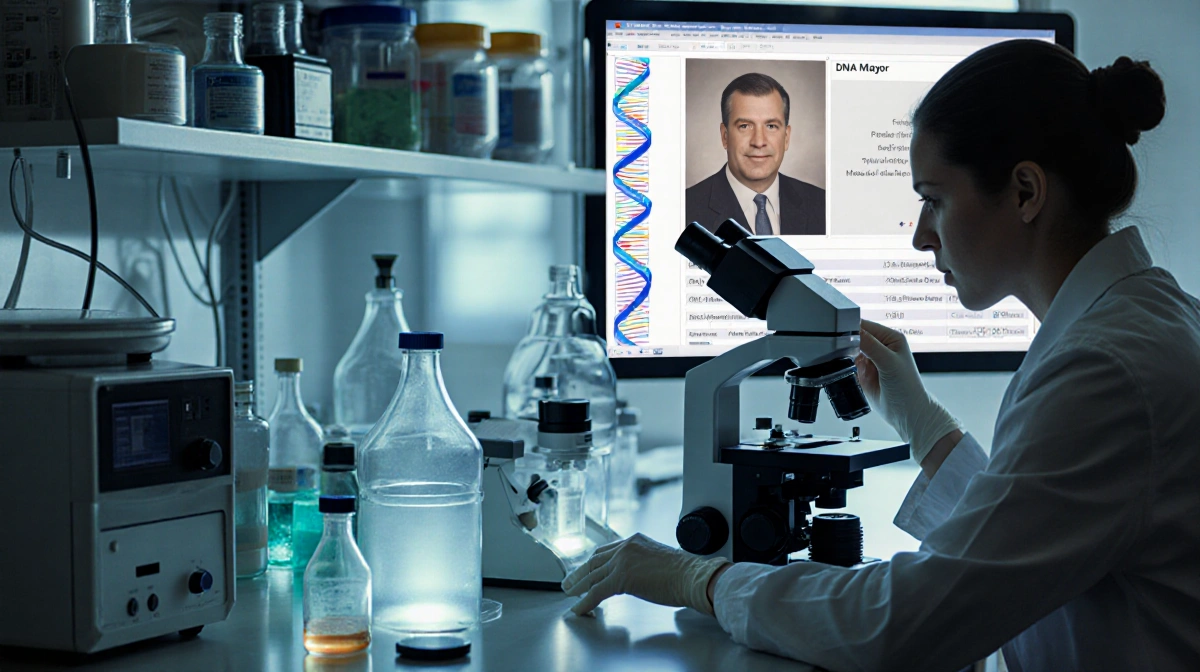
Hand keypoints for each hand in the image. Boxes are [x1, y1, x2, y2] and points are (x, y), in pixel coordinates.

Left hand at [561, 533, 730, 616]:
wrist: (693, 577)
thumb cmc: (684, 573)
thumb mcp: (659, 560)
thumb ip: (644, 564)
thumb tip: (638, 576)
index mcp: (635, 541)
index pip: (606, 550)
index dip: (593, 562)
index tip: (586, 568)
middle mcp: (625, 547)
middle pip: (594, 560)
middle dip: (580, 572)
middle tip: (568, 581)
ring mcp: (622, 561)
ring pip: (592, 575)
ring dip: (578, 586)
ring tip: (569, 594)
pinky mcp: (621, 578)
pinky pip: (596, 591)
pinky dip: (585, 601)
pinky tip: (579, 608)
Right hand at [855, 319, 960, 463]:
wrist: (906, 413)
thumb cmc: (907, 388)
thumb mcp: (889, 362)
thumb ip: (870, 345)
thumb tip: (853, 330)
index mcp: (890, 338)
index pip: (865, 325)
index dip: (852, 328)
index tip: (841, 334)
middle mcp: (880, 346)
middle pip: (855, 336)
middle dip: (847, 342)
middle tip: (843, 350)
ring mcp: (870, 359)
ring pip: (848, 349)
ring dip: (844, 354)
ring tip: (848, 362)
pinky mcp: (862, 371)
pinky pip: (846, 363)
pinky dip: (843, 365)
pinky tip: (849, 370)